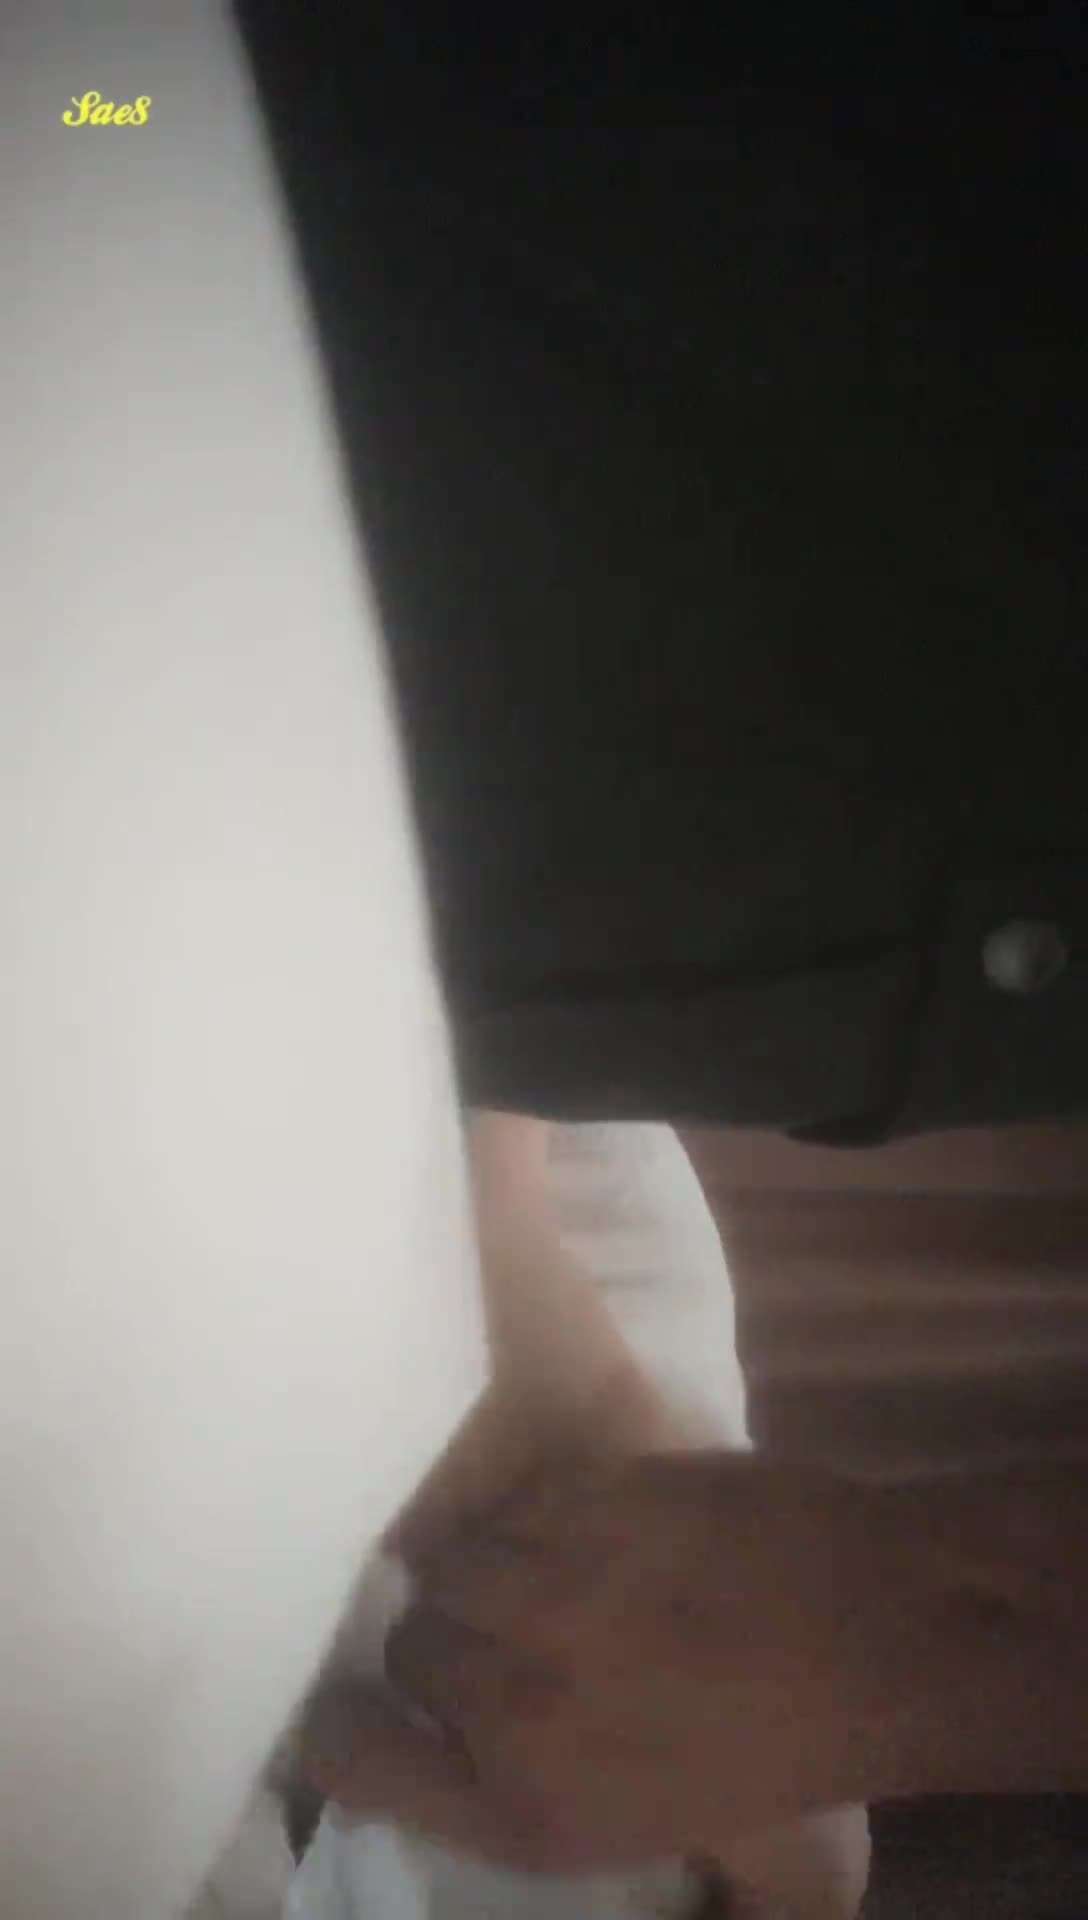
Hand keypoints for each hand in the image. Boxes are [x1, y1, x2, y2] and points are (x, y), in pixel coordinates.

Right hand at [300, 1452, 897, 1872]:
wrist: (874, 1634)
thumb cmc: (785, 1753)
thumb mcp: (665, 1838)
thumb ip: (543, 1806)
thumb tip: (497, 1782)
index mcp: (526, 1806)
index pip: (351, 1761)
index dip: (339, 1731)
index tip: (357, 1711)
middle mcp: (512, 1700)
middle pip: (407, 1650)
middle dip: (449, 1643)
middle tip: (505, 1637)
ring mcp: (547, 1590)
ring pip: (454, 1560)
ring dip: (490, 1570)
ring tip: (548, 1573)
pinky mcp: (586, 1502)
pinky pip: (517, 1506)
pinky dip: (542, 1517)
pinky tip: (592, 1528)